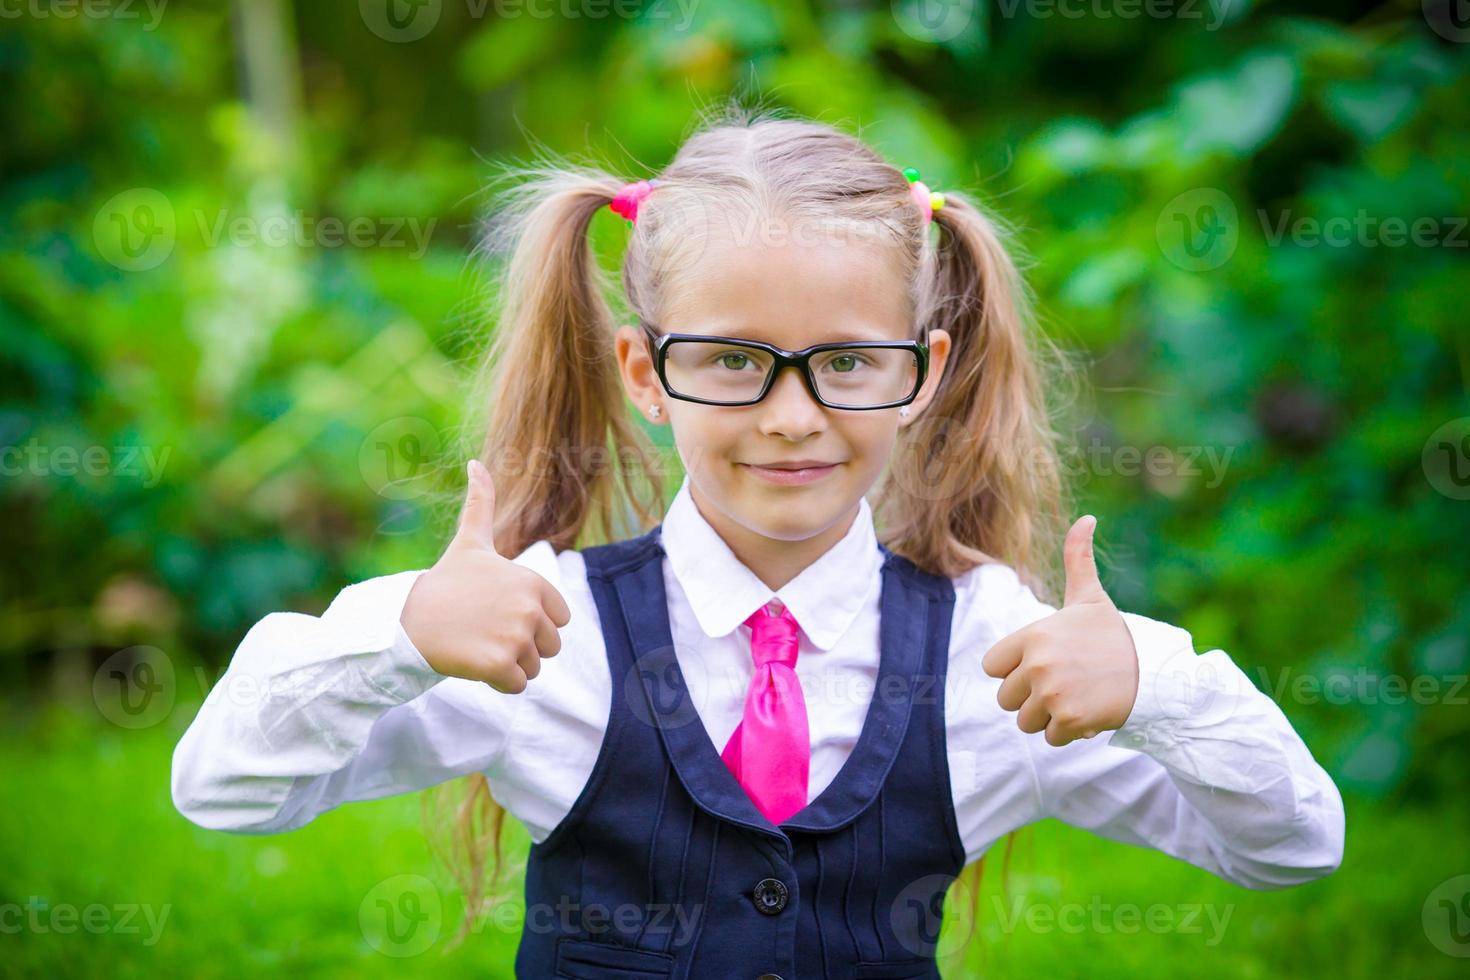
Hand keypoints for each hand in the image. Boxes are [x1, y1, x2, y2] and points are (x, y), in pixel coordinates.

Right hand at [400, 459, 571, 693]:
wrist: (407, 620)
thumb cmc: (443, 583)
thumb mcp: (470, 542)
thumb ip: (482, 503)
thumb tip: (475, 462)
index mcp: (533, 581)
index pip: (561, 619)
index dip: (533, 621)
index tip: (499, 612)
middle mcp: (530, 608)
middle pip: (550, 646)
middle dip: (523, 645)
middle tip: (486, 632)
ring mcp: (515, 637)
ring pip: (534, 667)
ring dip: (510, 664)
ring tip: (478, 645)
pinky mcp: (499, 665)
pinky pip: (517, 686)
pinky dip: (499, 683)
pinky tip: (474, 663)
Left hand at [981, 515, 1139, 746]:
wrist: (1156, 673)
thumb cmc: (1114, 636)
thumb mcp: (1090, 598)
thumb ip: (1077, 558)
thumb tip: (1087, 517)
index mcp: (1032, 636)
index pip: (992, 667)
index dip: (1013, 669)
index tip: (1041, 664)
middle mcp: (1037, 665)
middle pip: (1006, 699)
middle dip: (1031, 697)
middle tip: (1063, 684)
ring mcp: (1053, 694)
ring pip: (1025, 722)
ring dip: (1048, 717)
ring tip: (1075, 698)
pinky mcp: (1070, 721)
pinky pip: (1050, 738)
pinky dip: (1068, 733)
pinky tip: (1088, 713)